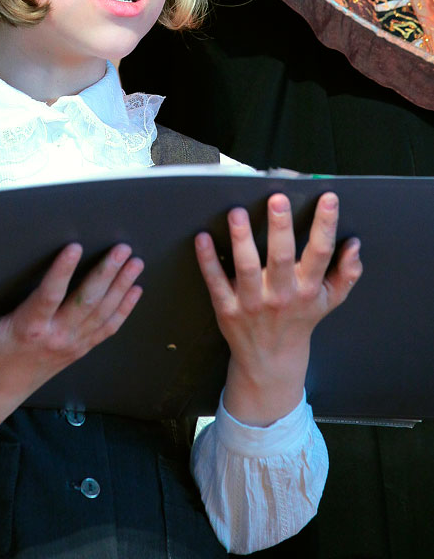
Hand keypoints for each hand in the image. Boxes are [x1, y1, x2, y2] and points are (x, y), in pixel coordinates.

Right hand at [0, 242, 142, 447]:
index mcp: (29, 328)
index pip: (49, 295)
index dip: (63, 271)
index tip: (74, 247)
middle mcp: (56, 336)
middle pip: (87, 301)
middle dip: (107, 272)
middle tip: (122, 249)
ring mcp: (72, 344)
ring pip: (103, 313)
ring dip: (121, 286)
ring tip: (136, 263)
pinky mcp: (79, 350)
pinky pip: (107, 329)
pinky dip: (124, 310)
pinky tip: (136, 291)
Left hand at [194, 192, 361, 425]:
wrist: (271, 360)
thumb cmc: (300, 320)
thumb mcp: (329, 301)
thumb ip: (346, 273)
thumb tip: (355, 245)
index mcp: (308, 288)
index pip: (320, 252)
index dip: (325, 225)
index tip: (328, 198)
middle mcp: (281, 295)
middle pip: (282, 257)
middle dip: (280, 228)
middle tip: (277, 199)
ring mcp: (252, 303)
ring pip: (247, 268)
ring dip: (241, 240)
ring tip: (237, 213)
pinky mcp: (227, 309)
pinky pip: (216, 282)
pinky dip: (208, 261)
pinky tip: (202, 238)